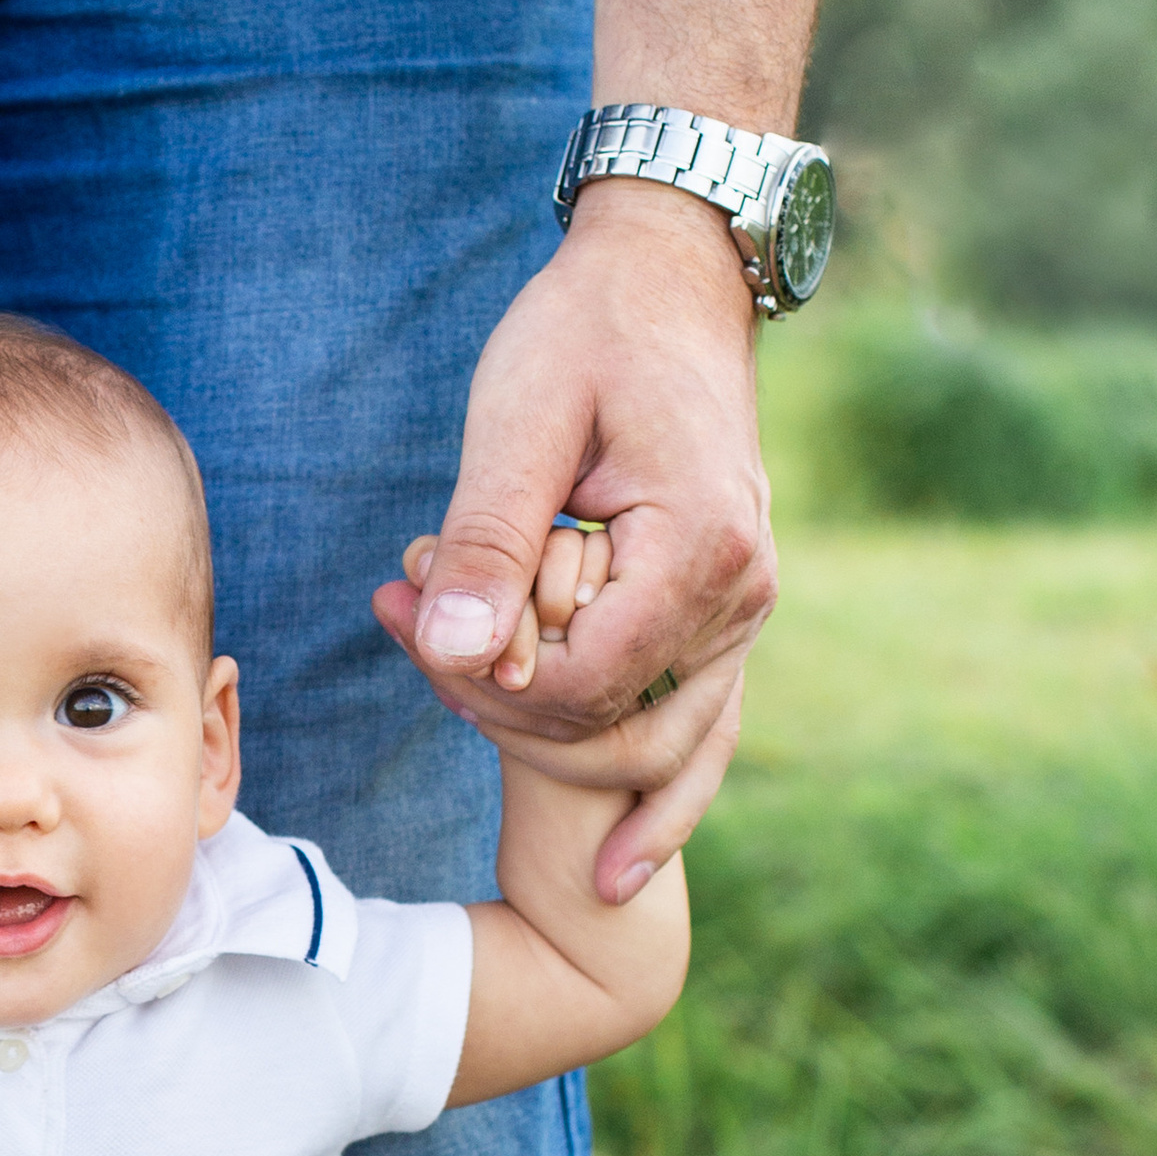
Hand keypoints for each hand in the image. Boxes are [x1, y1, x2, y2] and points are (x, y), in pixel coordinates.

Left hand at [373, 185, 774, 898]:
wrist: (670, 280)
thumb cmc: (585, 332)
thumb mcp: (519, 421)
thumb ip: (485, 544)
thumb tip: (448, 654)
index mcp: (699, 550)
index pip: (583, 686)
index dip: (486, 686)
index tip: (411, 621)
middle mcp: (741, 598)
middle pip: (617, 732)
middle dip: (505, 713)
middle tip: (414, 647)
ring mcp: (745, 617)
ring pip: (663, 753)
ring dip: (554, 748)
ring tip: (453, 703)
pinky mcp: (727, 622)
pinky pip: (701, 736)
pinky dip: (656, 804)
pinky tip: (612, 875)